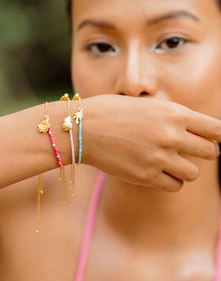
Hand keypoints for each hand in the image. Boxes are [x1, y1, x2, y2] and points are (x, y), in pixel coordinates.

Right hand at [82, 95, 220, 191]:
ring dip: (186, 169)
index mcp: (173, 113)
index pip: (216, 129)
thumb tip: (192, 129)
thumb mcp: (146, 104)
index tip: (213, 139)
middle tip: (191, 151)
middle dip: (205, 152)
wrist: (83, 128)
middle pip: (211, 152)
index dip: (218, 135)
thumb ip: (172, 116)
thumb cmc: (112, 111)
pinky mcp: (146, 176)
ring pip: (194, 173)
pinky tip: (158, 171)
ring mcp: (159, 158)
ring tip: (170, 162)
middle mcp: (171, 135)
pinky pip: (175, 185)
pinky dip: (170, 180)